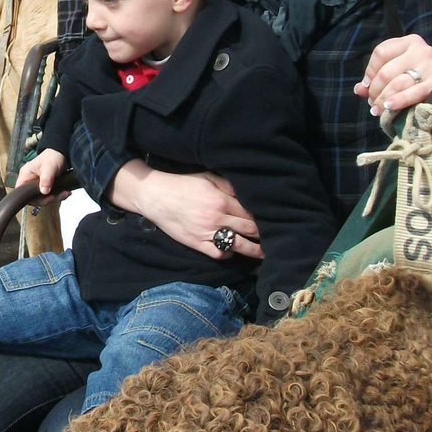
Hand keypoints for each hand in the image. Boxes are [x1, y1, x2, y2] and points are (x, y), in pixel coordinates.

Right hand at [17, 148, 67, 198]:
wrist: (62, 153)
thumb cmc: (53, 156)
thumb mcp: (49, 167)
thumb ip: (46, 179)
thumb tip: (44, 191)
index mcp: (25, 175)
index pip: (21, 192)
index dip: (31, 198)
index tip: (44, 198)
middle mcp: (29, 180)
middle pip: (33, 197)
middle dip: (46, 199)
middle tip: (56, 196)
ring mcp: (36, 184)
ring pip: (42, 198)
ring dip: (53, 198)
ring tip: (63, 193)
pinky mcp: (44, 186)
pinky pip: (48, 195)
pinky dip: (56, 195)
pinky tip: (63, 192)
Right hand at [110, 164, 262, 260]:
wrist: (155, 196)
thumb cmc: (182, 184)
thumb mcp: (207, 177)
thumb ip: (228, 185)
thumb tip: (247, 193)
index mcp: (221, 200)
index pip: (251, 213)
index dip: (263, 218)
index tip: (273, 221)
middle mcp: (217, 218)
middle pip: (249, 230)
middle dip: (264, 235)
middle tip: (275, 238)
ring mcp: (207, 232)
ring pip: (238, 245)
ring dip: (254, 250)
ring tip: (264, 253)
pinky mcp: (197, 243)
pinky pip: (219, 254)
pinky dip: (229, 254)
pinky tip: (233, 250)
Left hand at [353, 34, 431, 115]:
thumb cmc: (419, 83)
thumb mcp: (398, 76)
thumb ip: (377, 80)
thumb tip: (359, 88)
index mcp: (410, 42)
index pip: (381, 52)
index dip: (370, 71)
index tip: (366, 86)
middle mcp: (422, 49)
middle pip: (386, 71)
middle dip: (375, 90)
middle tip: (373, 104)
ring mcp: (431, 64)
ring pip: (396, 83)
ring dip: (383, 99)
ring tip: (378, 110)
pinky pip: (413, 92)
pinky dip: (398, 100)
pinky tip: (389, 107)